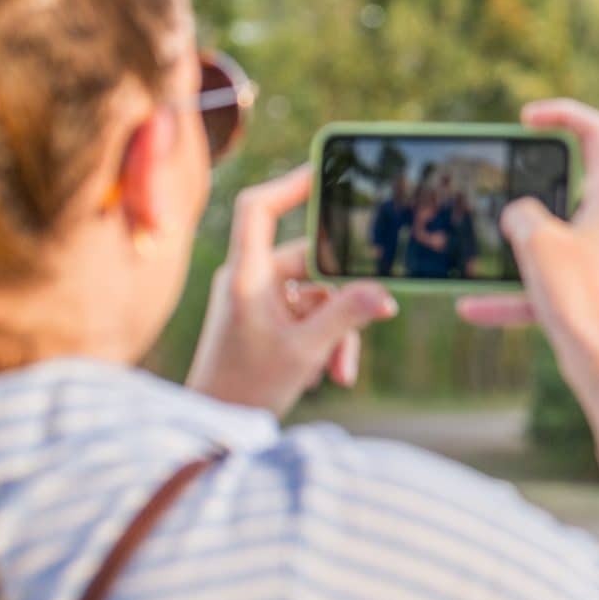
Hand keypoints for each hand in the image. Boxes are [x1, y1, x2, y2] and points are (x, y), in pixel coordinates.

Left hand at [187, 164, 396, 415]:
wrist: (214, 426)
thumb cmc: (247, 388)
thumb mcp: (305, 351)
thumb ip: (346, 317)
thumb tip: (384, 295)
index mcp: (246, 276)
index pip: (257, 208)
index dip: (290, 184)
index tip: (326, 173)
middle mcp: (249, 280)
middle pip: (309, 262)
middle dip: (343, 300)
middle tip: (373, 317)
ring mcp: (256, 301)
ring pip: (316, 297)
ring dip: (336, 331)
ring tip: (338, 370)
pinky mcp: (265, 322)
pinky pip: (308, 317)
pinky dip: (325, 341)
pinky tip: (330, 374)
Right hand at [456, 101, 598, 388]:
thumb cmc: (582, 298)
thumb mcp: (538, 241)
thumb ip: (521, 214)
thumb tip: (519, 217)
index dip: (564, 113)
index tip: (526, 118)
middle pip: (572, 183)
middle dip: (531, 184)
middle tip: (498, 182)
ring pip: (553, 237)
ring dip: (516, 244)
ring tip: (478, 244)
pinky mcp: (593, 292)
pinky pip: (546, 284)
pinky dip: (512, 294)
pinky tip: (469, 308)